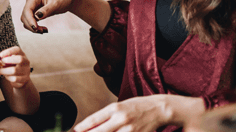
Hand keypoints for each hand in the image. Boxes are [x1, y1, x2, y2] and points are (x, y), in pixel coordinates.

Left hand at [0, 46, 30, 87]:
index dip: (9, 51)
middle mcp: (26, 62)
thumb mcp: (10, 61)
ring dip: (4, 71)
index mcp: (22, 54)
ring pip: (14, 70)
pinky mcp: (25, 79)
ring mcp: (26, 71)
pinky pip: (14, 79)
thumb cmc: (13, 66)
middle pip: (20, 59)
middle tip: (0, 63)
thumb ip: (5, 59)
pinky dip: (8, 78)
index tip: (0, 55)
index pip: (17, 50)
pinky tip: (5, 76)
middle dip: (8, 60)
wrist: (22, 77)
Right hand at [20, 0, 80, 33]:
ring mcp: (32, 7)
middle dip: (31, 25)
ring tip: (44, 30)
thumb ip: (47, 10)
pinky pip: (31, 21)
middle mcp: (31, 1)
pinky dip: (35, 27)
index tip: (36, 28)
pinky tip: (44, 29)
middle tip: (42, 31)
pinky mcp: (34, 12)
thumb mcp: (56, 4)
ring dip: (33, 27)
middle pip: (24, 16)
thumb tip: (37, 16)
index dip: (30, 20)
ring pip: (26, 20)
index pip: (27, 10)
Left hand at [73, 95, 202, 131]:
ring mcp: (130, 130)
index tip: (75, 130)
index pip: (95, 119)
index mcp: (115, 108)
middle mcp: (121, 119)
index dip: (83, 127)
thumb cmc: (138, 106)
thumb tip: (89, 127)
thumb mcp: (120, 106)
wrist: (160, 109)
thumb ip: (105, 116)